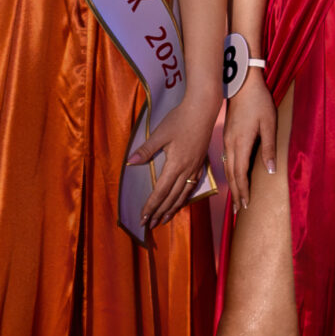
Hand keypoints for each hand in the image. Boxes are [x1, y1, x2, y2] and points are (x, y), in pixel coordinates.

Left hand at [125, 91, 220, 232]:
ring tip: (164, 219)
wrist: (203, 110)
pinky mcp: (200, 163)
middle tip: (150, 225)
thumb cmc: (180, 119)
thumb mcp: (160, 134)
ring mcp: (195, 168)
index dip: (151, 206)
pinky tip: (181, 201)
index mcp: (176, 165)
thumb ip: (146, 150)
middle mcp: (187, 171)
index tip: (143, 218)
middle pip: (172, 198)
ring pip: (183, 195)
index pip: (161, 192)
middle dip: (160, 212)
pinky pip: (192, 187)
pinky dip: (184, 198)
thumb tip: (131, 162)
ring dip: (173, 209)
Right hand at [222, 84, 277, 212]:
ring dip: (232, 184)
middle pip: (232, 175)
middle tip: (239, 211)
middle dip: (236, 193)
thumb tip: (270, 171)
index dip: (243, 191)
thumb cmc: (259, 102)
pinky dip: (230, 172)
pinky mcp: (226, 135)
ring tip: (236, 198)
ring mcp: (226, 140)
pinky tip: (233, 176)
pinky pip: (226, 159)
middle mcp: (230, 145)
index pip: (241, 174)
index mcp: (240, 144)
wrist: (241, 83)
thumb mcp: (269, 124)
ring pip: (227, 168)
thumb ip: (268, 148)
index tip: (246, 206)